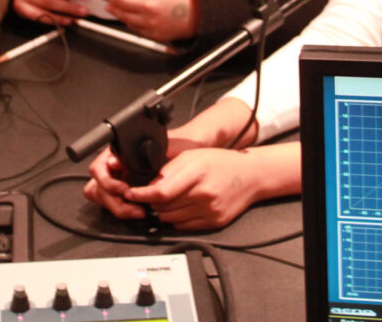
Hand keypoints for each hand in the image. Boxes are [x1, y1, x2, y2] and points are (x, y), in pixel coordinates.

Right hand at [82, 131, 204, 221]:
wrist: (192, 147)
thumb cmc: (177, 143)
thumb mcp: (159, 145)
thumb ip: (134, 154)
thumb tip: (114, 162)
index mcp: (118, 152)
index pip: (98, 169)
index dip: (107, 182)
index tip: (124, 190)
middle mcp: (116, 166)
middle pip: (97, 188)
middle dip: (112, 200)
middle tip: (132, 206)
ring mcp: (120, 179)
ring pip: (104, 198)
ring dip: (118, 207)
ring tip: (138, 211)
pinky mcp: (128, 193)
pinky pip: (117, 204)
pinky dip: (125, 210)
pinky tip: (140, 211)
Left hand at [96, 0, 196, 41]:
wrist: (204, 16)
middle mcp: (149, 5)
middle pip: (121, 0)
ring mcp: (150, 21)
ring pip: (125, 15)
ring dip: (115, 9)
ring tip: (109, 5)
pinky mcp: (153, 33)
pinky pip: (135, 27)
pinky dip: (128, 21)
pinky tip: (124, 18)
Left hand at [123, 147, 264, 229]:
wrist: (251, 176)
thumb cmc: (222, 162)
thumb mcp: (194, 155)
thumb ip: (170, 169)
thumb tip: (150, 183)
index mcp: (197, 174)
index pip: (162, 191)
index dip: (142, 194)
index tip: (130, 193)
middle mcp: (204, 195)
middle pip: (164, 207)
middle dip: (151, 202)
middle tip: (149, 195)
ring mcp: (209, 211)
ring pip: (171, 219)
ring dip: (163, 212)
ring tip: (165, 201)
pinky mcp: (213, 223)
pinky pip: (184, 226)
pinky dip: (176, 220)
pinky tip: (179, 208)